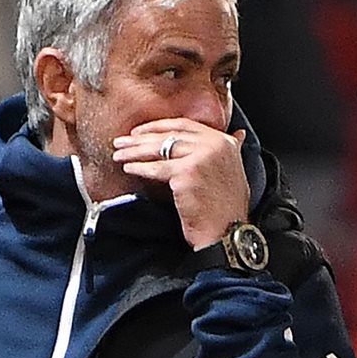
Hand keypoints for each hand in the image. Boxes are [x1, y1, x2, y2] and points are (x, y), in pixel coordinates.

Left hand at [112, 119, 249, 248]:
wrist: (228, 232)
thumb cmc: (227, 209)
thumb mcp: (234, 171)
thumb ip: (232, 150)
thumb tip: (237, 134)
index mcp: (224, 141)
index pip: (185, 125)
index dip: (158, 127)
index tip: (140, 131)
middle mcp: (215, 145)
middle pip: (170, 135)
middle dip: (141, 137)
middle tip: (122, 141)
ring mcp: (201, 157)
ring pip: (160, 149)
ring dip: (135, 151)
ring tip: (118, 153)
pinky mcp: (187, 173)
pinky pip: (157, 168)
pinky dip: (140, 168)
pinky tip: (128, 168)